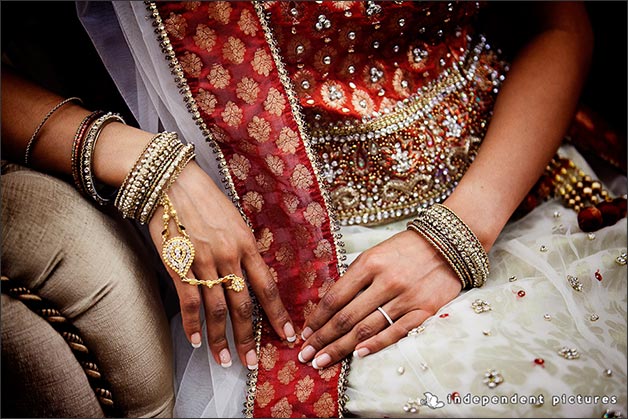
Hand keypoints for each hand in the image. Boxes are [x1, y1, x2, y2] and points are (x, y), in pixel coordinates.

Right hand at [148, 161, 295, 368]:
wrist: (172, 181)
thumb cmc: (206, 199)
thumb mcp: (235, 220)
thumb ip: (244, 248)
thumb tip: (250, 275)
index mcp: (247, 244)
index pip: (267, 287)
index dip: (278, 315)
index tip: (287, 335)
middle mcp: (229, 256)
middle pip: (243, 306)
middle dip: (248, 338)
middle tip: (252, 362)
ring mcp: (203, 262)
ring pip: (217, 309)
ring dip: (221, 339)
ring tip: (224, 361)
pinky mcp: (179, 265)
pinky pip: (188, 302)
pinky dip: (193, 324)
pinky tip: (197, 341)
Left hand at [297, 230, 461, 368]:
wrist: (448, 243)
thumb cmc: (404, 250)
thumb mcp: (374, 254)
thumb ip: (354, 279)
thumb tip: (330, 307)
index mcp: (369, 264)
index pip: (335, 297)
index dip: (317, 319)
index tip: (305, 334)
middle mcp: (385, 281)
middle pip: (346, 317)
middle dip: (323, 339)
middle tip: (305, 355)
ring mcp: (405, 297)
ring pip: (367, 328)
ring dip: (341, 348)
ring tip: (323, 361)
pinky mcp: (424, 310)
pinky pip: (396, 332)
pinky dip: (376, 344)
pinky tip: (358, 355)